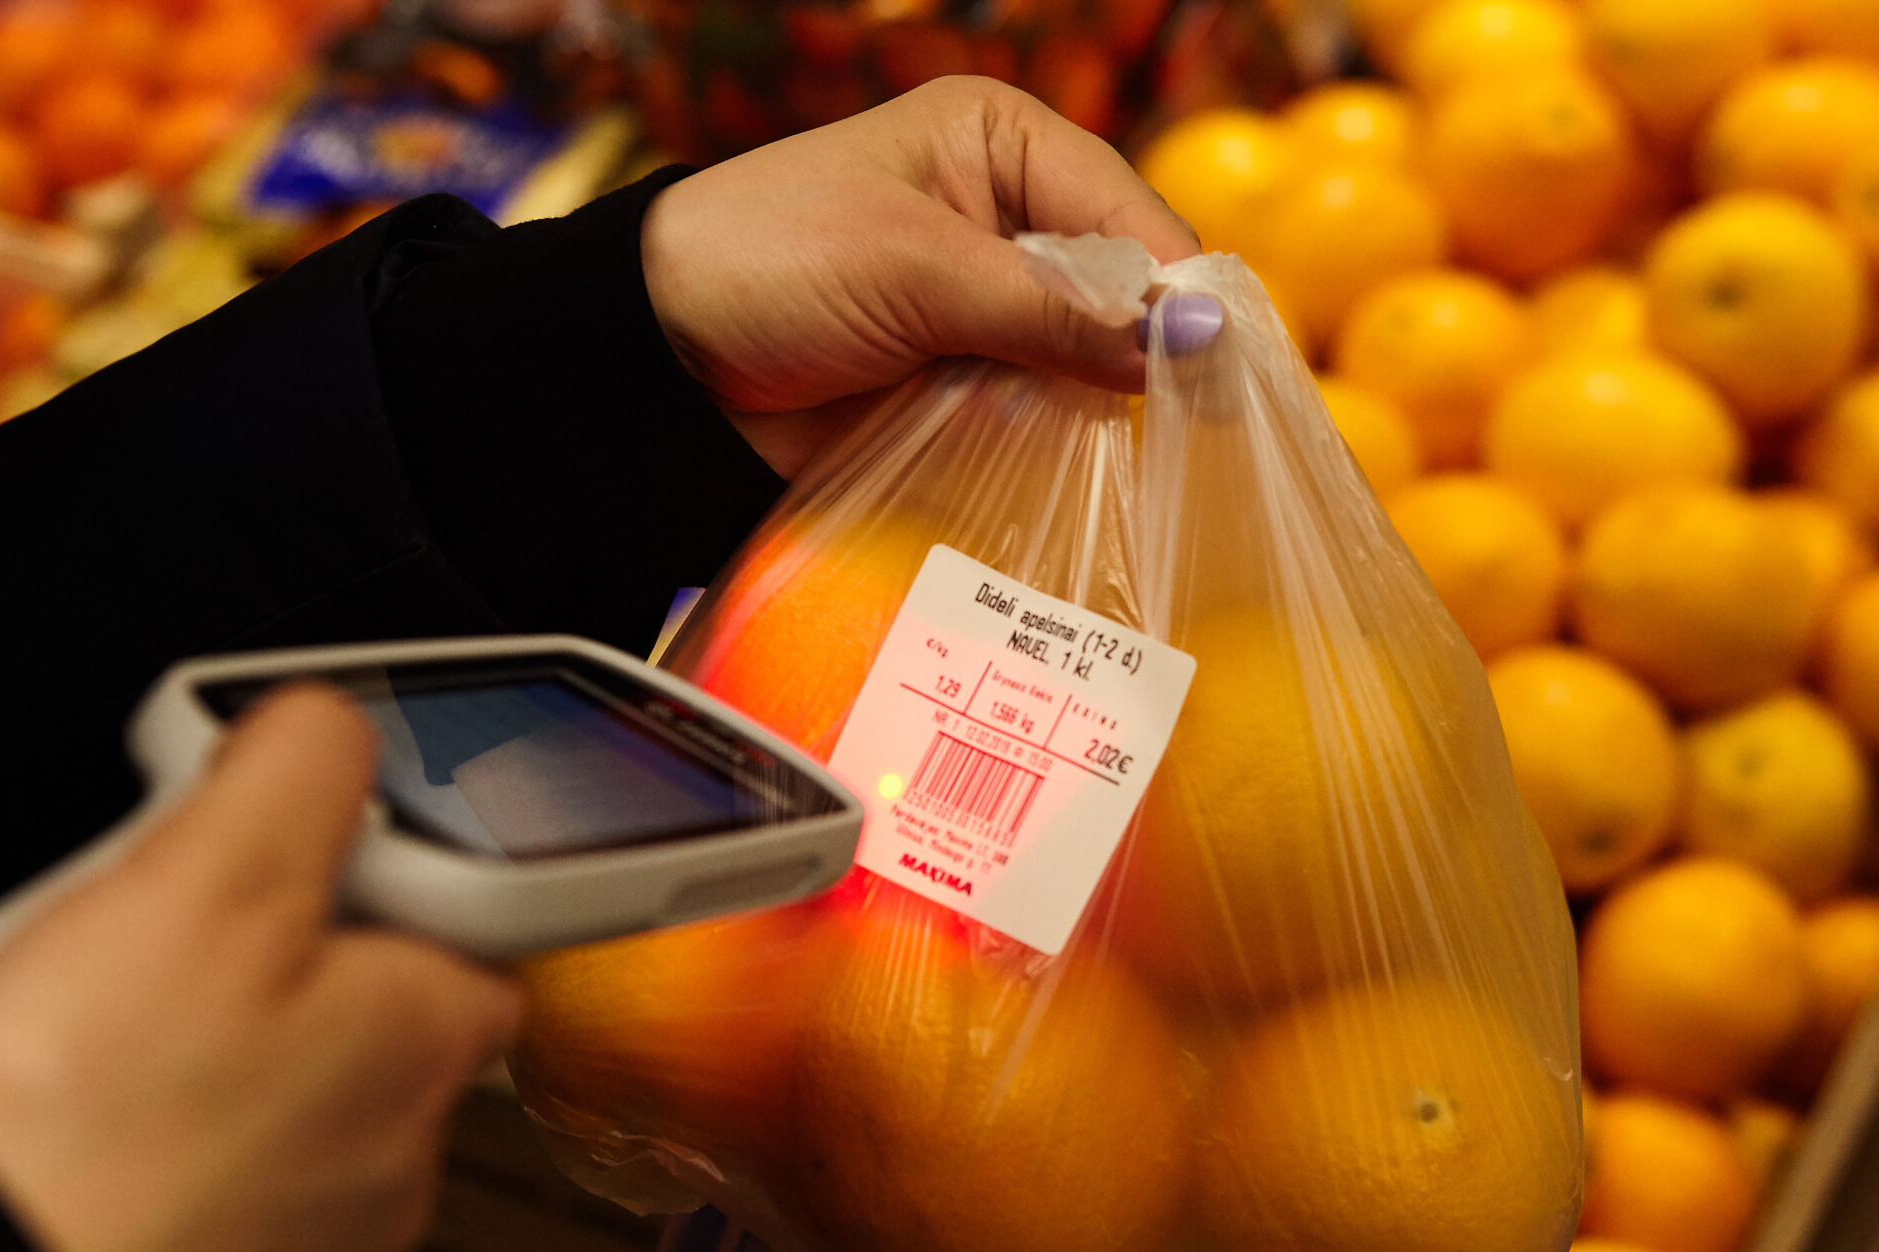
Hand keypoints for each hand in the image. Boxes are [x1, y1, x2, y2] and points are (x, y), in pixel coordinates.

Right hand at [0, 686, 520, 1251]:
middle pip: (322, 1014)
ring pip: (222, 1105)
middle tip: (101, 930)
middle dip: (204, 958)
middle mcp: (391, 1157)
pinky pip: (155, 1200)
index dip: (374, 875)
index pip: (465, 929)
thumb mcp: (209, 875)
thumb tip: (334, 730)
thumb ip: (297, 775)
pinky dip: (83, 1154)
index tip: (283, 850)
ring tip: (3, 1025)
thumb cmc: (101, 1133)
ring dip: (121, 1052)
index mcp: (421, 1035)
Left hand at [642, 76, 1199, 474]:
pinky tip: (1092, 482)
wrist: (660, 363)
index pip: (1129, 213)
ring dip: (1111, 414)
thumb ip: (1048, 309)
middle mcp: (1011, 220)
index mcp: (1001, 143)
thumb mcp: (913, 270)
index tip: (1218, 367)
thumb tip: (1182, 340)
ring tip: (1153, 466)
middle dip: (1152, 356)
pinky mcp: (972, 390)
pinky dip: (1067, 451)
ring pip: (1097, 367)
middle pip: (1128, 293)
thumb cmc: (770, 265)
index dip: (1179, 289)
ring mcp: (994, 312)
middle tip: (1200, 429)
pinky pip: (1047, 422)